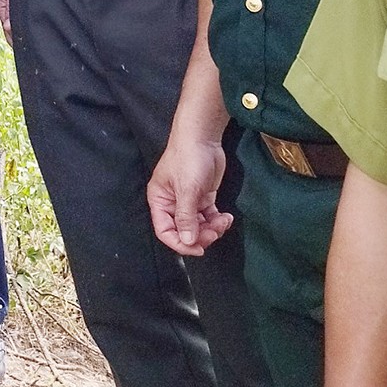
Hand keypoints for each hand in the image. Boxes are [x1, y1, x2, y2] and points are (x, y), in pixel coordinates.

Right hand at [148, 130, 233, 256]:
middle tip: (215, 232)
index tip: (198, 248)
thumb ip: (186, 217)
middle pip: (183, 231)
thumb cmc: (187, 160)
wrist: (202, 137)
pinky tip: (226, 217)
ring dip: (212, 229)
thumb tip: (186, 242)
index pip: (165, 231)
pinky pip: (208, 217)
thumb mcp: (186, 189)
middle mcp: (172, 204)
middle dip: (201, 235)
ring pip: (198, 226)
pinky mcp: (203, 197)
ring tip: (223, 221)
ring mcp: (188, 201)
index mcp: (160, 201)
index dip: (180, 243)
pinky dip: (218, 221)